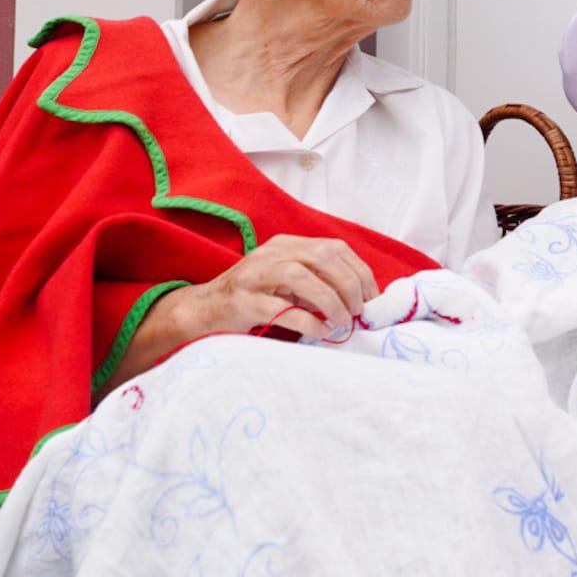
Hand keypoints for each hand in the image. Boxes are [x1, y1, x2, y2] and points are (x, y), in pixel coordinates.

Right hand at [162, 235, 379, 342]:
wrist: (203, 311)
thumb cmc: (254, 298)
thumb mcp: (288, 283)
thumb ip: (319, 282)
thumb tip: (361, 298)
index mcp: (286, 244)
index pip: (333, 247)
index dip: (359, 270)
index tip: (372, 297)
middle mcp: (270, 253)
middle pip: (321, 256)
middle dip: (349, 284)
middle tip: (360, 311)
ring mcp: (253, 275)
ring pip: (300, 276)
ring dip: (330, 300)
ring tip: (343, 321)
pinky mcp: (241, 301)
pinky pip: (279, 308)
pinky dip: (307, 320)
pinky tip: (321, 332)